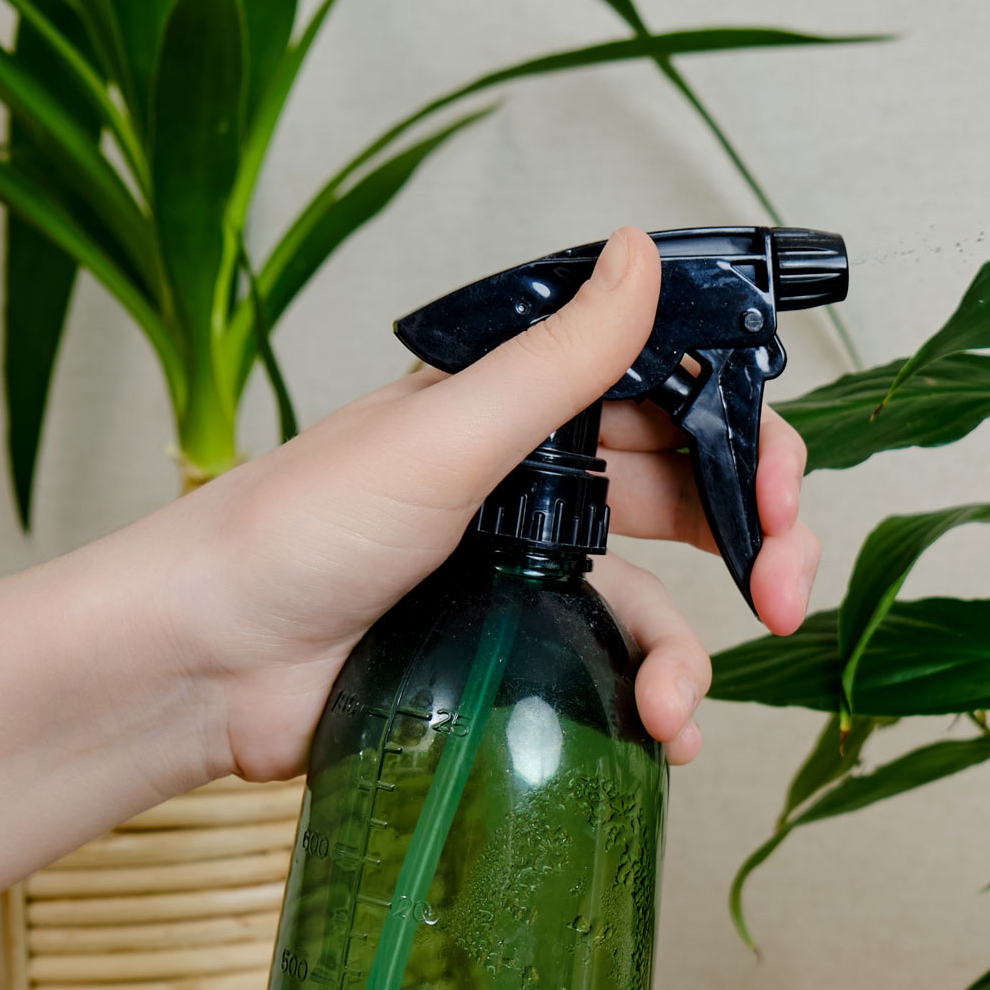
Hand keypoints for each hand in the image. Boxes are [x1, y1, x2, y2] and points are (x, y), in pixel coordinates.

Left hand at [153, 226, 819, 777]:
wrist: (202, 668)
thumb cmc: (294, 532)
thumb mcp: (445, 435)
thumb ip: (561, 360)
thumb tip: (643, 251)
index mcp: (519, 410)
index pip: (671, 400)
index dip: (743, 439)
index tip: (780, 494)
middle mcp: (533, 486)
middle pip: (689, 500)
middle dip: (757, 545)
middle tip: (787, 597)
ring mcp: (524, 578)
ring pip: (658, 602)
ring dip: (692, 654)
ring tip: (677, 709)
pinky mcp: (508, 661)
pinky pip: (610, 676)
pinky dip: (650, 707)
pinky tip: (661, 738)